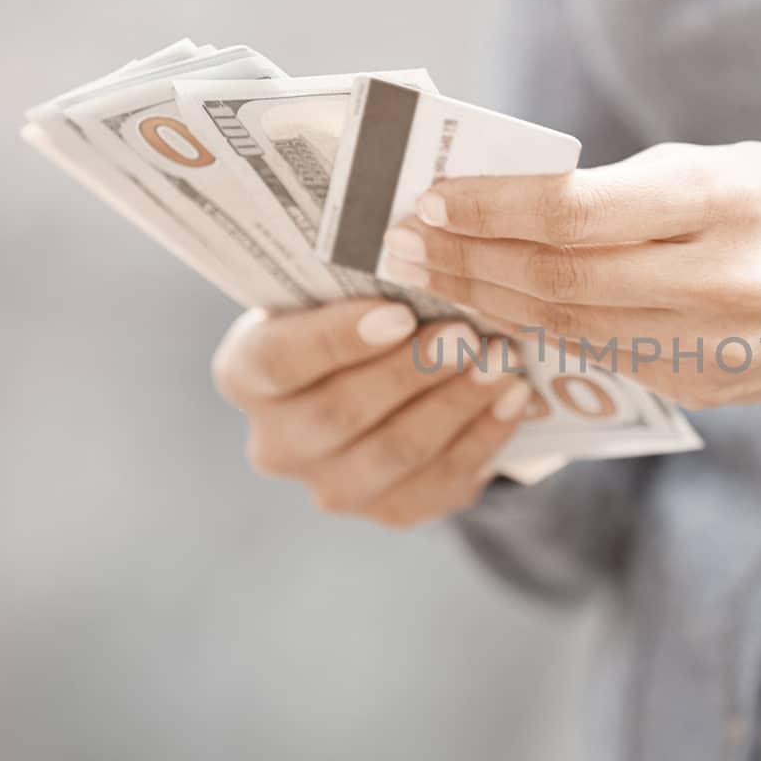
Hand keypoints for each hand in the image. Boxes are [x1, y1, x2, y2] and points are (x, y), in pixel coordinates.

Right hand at [211, 299, 532, 526]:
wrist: (390, 382)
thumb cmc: (359, 316)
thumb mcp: (344, 293)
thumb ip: (361, 281)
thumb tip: (420, 248)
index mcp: (247, 375)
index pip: (278, 362)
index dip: (337, 340)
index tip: (398, 313)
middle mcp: (278, 442)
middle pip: (339, 413)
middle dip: (410, 372)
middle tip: (464, 334)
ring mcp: (332, 486)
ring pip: (395, 452)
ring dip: (455, 403)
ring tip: (500, 360)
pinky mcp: (391, 512)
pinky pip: (441, 482)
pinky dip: (483, 436)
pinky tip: (513, 397)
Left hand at [378, 141, 760, 407]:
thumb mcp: (716, 165)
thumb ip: (618, 188)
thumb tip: (501, 202)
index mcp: (725, 200)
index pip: (574, 211)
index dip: (490, 209)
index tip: (431, 197)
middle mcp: (721, 280)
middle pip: (559, 277)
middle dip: (469, 258)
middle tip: (403, 241)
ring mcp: (712, 345)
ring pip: (568, 328)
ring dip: (487, 301)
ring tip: (431, 274)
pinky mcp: (701, 387)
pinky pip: (599, 356)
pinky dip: (536, 332)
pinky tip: (492, 309)